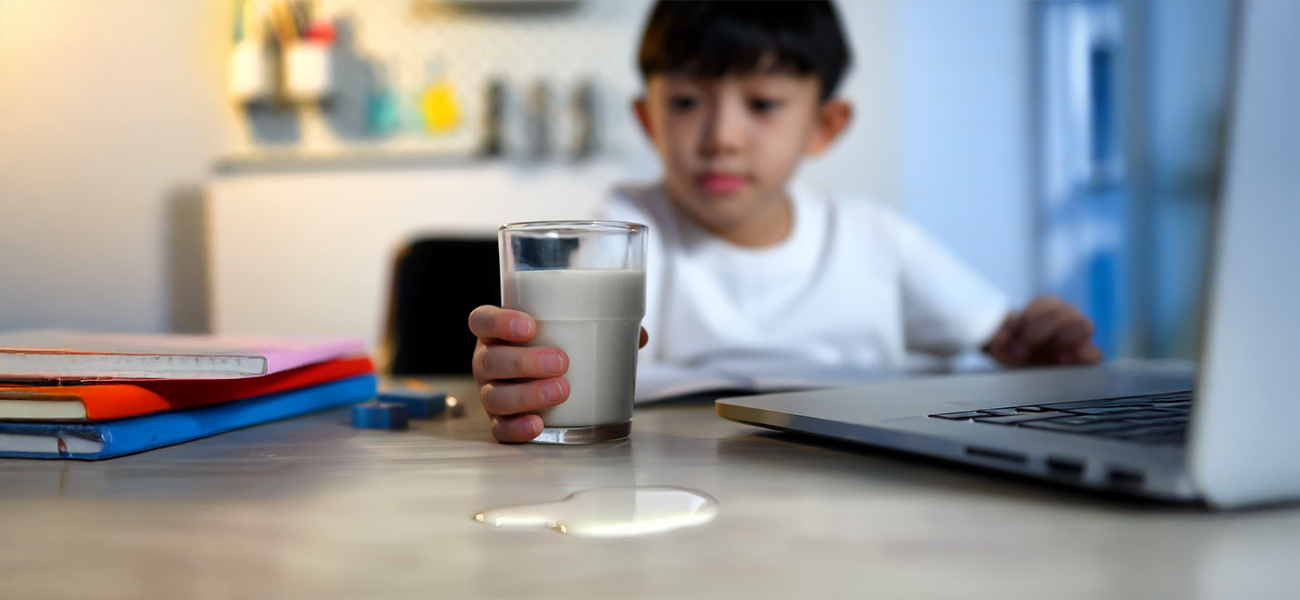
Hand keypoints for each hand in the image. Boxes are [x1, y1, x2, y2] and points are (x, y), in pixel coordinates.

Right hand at [469, 305, 647, 442]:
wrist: (551, 380)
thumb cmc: (557, 348)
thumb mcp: (575, 332)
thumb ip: (603, 327)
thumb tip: (638, 336)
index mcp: (498, 332)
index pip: (483, 320)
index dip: (499, 322)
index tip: (530, 326)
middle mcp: (488, 361)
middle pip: (491, 360)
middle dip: (524, 361)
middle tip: (561, 362)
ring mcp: (491, 392)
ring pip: (495, 396)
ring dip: (527, 394)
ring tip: (562, 391)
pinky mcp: (500, 421)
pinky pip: (500, 429)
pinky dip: (518, 428)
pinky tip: (539, 424)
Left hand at [984, 296, 1102, 365]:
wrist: (1025, 363)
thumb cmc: (1014, 348)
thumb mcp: (1002, 343)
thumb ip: (999, 340)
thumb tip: (1002, 338)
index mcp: (1046, 307)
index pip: (1046, 304)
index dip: (1031, 317)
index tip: (1017, 333)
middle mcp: (1067, 316)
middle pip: (1065, 313)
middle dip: (1043, 330)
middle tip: (1027, 347)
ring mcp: (1079, 335)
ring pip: (1085, 325)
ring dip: (1064, 340)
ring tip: (1049, 355)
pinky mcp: (1087, 354)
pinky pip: (1095, 352)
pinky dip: (1081, 356)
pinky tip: (1063, 362)